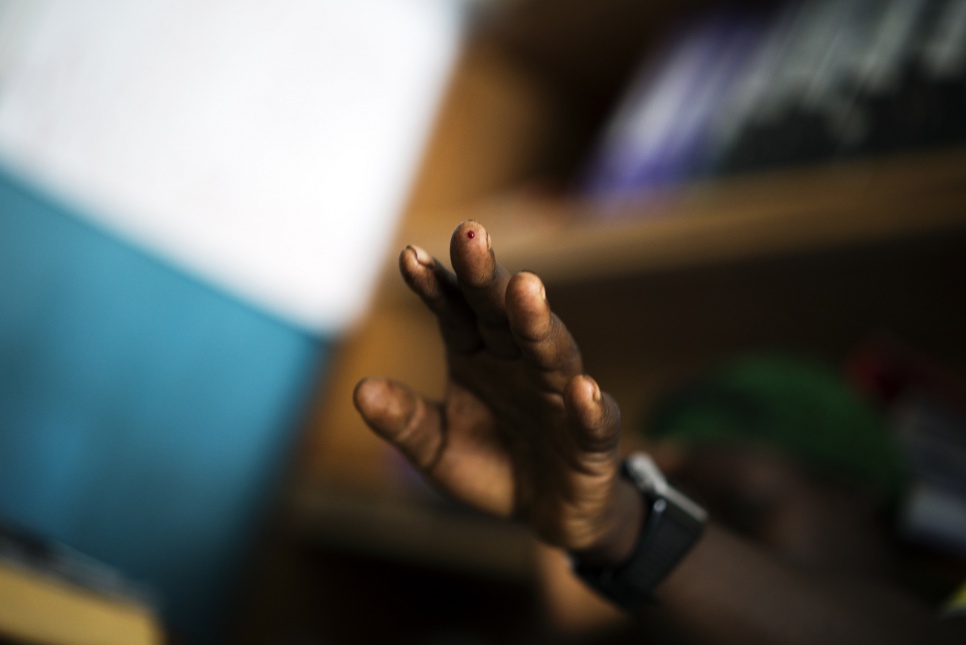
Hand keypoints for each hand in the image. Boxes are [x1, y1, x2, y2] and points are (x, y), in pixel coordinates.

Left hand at [354, 220, 641, 563]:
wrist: (547, 513)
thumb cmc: (491, 465)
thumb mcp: (435, 448)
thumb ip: (404, 421)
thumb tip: (360, 390)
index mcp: (476, 356)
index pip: (454, 311)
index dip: (434, 285)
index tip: (407, 257)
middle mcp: (518, 363)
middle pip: (502, 314)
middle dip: (486, 276)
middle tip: (470, 234)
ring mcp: (559, 396)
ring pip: (550, 352)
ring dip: (538, 322)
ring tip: (525, 289)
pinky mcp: (592, 437)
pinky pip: (592, 420)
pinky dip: (589, 406)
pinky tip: (581, 390)